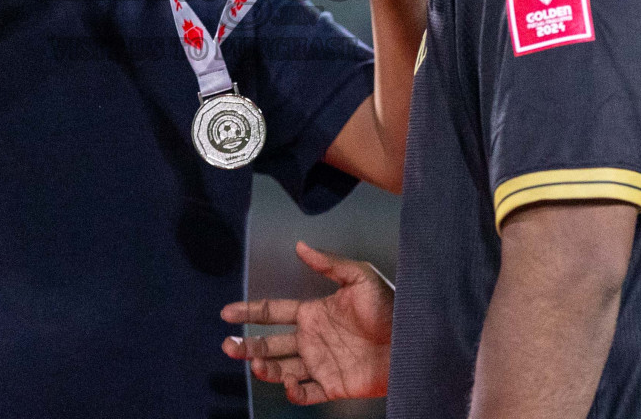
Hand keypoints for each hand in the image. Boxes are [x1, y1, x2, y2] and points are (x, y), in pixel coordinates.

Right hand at [221, 242, 393, 404]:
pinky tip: (288, 382)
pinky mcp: (333, 386)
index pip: (272, 312)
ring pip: (281, 369)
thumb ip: (328, 264)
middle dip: (246, 346)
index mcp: (313, 313)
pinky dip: (293, 392)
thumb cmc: (391, 306)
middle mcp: (311, 339)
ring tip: (255, 364)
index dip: (248, 311)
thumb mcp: (360, 277)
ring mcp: (320, 364)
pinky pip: (306, 394)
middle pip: (269, 343)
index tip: (226, 313)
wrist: (414, 340)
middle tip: (227, 346)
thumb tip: (299, 246)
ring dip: (265, 368)